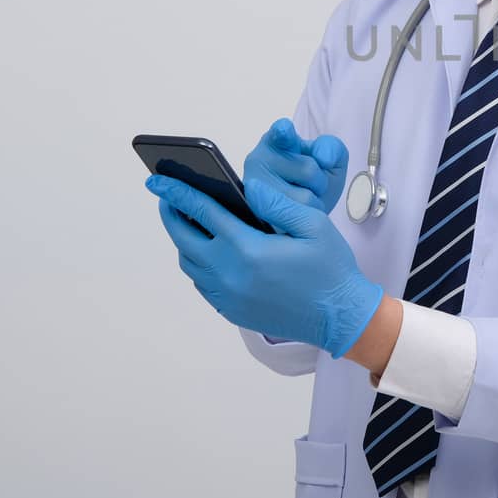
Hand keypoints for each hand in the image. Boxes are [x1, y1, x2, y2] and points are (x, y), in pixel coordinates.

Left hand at [146, 173, 382, 357]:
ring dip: (182, 238)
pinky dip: (196, 261)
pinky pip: (201, 282)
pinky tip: (207, 248)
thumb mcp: (314, 225)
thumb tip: (247, 187)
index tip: (158, 179)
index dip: (177, 192)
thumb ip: (277, 203)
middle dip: (172, 213)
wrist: (339, 317)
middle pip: (184, 238)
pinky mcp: (231, 310)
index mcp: (248, 250)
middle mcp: (230, 275)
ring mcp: (228, 296)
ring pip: (189, 262)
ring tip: (186, 219)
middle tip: (167, 196)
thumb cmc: (330, 269)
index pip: (202, 212)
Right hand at [243, 117, 349, 217]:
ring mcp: (255, 185)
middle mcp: (259, 158)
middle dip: (319, 182)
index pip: (281, 132)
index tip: (284, 129)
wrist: (299, 214)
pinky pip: (295, 216)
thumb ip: (332, 148)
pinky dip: (304, 216)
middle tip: (308, 185)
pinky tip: (295, 213)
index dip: (283, 131)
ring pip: (304, 197)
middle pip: (309, 170)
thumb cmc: (313, 181)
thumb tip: (324, 158)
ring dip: (313, 203)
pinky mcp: (258, 211)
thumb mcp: (330, 160)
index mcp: (277, 139)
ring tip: (301, 200)